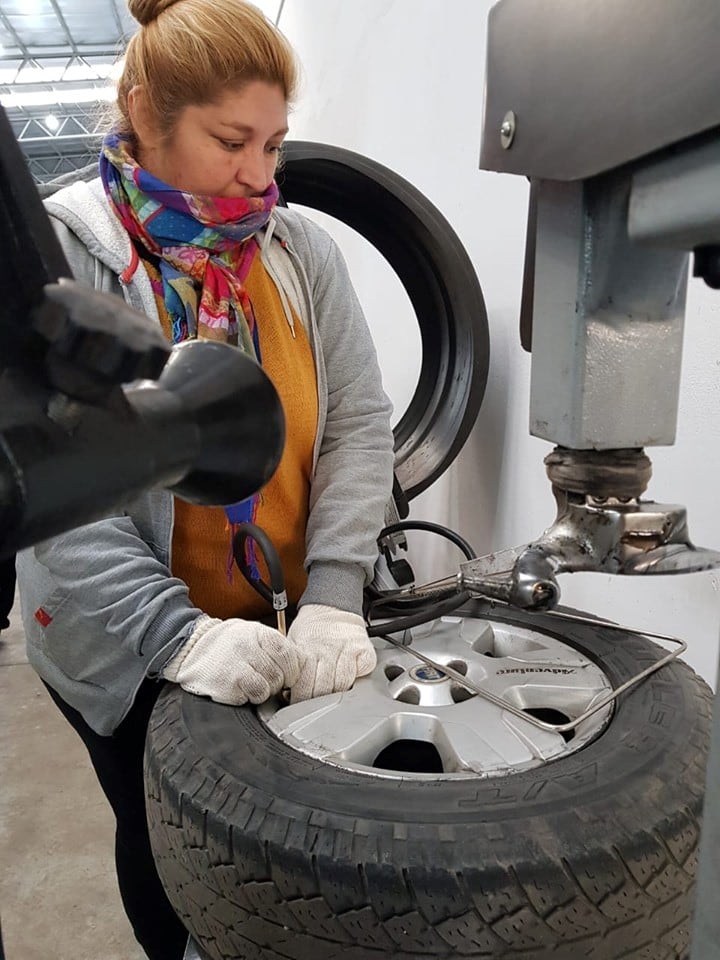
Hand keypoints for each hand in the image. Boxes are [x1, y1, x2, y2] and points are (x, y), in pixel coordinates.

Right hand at [161, 614, 299, 704]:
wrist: (191, 648)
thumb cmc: (226, 644)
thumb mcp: (252, 634)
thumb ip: (273, 647)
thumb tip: (299, 665)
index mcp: (258, 632)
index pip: (287, 653)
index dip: (291, 668)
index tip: (287, 674)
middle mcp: (248, 647)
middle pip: (280, 673)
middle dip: (277, 681)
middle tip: (265, 678)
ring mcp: (237, 665)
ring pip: (268, 687)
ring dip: (263, 690)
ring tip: (251, 683)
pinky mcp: (227, 683)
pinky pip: (252, 696)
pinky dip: (249, 696)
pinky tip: (240, 688)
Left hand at [288, 604, 376, 701]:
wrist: (331, 606)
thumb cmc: (311, 628)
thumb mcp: (293, 644)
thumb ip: (291, 666)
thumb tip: (282, 691)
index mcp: (308, 650)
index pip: (304, 686)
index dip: (300, 699)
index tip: (297, 703)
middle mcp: (329, 650)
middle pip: (324, 689)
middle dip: (316, 700)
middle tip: (312, 701)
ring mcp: (348, 650)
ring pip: (343, 684)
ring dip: (337, 692)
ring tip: (330, 692)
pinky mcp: (365, 650)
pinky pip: (363, 672)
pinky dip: (358, 678)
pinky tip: (350, 678)